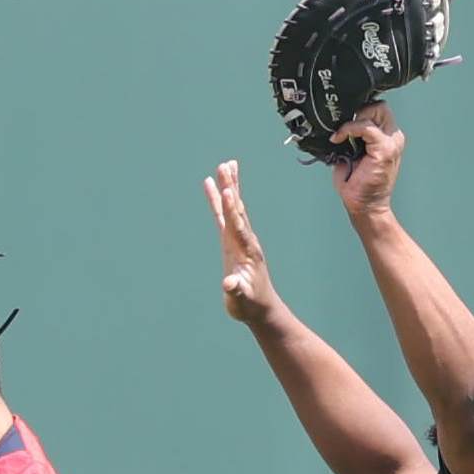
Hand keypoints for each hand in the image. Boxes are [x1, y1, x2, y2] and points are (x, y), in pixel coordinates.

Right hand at [203, 160, 278, 325]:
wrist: (259, 307)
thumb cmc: (249, 305)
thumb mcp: (241, 300)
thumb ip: (235, 290)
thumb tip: (229, 283)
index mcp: (247, 251)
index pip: (238, 226)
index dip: (233, 209)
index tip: (229, 190)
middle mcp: (245, 240)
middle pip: (237, 209)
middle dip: (231, 187)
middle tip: (227, 166)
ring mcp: (238, 239)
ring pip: (232, 208)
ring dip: (228, 187)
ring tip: (225, 166)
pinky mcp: (231, 242)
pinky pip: (223, 217)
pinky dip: (219, 202)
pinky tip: (213, 187)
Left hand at [329, 102, 404, 216]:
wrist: (365, 207)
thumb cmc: (359, 186)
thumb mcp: (351, 155)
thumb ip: (351, 138)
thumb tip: (336, 126)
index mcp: (387, 138)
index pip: (378, 110)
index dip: (359, 111)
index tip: (342, 122)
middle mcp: (393, 138)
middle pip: (379, 106)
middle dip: (359, 111)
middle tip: (344, 127)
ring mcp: (391, 143)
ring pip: (376, 110)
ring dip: (355, 118)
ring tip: (342, 134)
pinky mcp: (385, 149)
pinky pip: (366, 127)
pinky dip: (350, 128)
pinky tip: (339, 137)